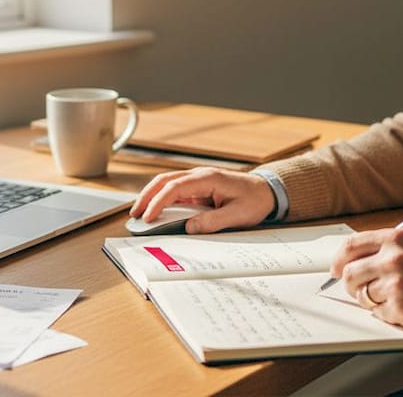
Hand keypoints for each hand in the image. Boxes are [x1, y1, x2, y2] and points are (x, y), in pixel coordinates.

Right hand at [129, 167, 275, 233]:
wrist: (267, 191)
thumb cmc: (254, 200)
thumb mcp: (237, 216)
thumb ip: (213, 222)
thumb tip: (189, 227)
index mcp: (208, 178)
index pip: (175, 187)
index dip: (158, 202)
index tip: (148, 217)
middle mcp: (199, 175)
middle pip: (164, 180)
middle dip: (147, 196)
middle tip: (134, 215)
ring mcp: (197, 180)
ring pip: (166, 183)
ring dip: (151, 196)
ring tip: (139, 214)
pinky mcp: (198, 187)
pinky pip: (174, 191)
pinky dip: (161, 199)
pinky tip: (154, 211)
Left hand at [330, 228, 402, 330]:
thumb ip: (384, 248)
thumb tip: (353, 260)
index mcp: (395, 239)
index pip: (350, 246)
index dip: (338, 259)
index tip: (335, 268)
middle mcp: (391, 259)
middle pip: (349, 274)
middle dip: (351, 284)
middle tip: (360, 288)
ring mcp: (394, 284)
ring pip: (361, 295)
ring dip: (370, 299)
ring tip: (393, 296)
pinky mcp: (399, 308)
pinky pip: (377, 313)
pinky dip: (386, 312)